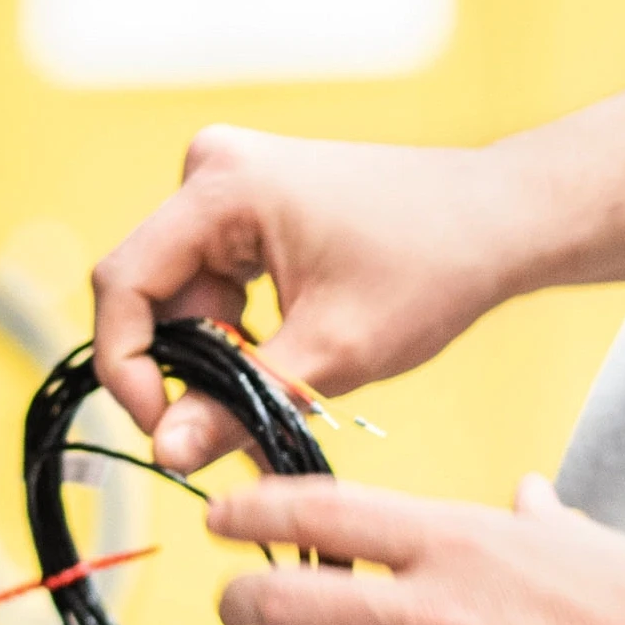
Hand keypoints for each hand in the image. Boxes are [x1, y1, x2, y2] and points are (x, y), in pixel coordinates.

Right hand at [89, 129, 539, 471]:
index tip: (164, 431)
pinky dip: (237, 330)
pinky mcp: (250, 201)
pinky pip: (212, 277)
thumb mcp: (331, 353)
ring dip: (214, 356)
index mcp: (221, 188)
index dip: (127, 367)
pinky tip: (284, 362)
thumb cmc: (431, 269)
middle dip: (182, 370)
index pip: (122, 283)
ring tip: (273, 401)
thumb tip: (165, 455)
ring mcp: (230, 180)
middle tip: (224, 435)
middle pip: (151, 290)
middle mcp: (212, 169)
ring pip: (182, 292)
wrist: (501, 219)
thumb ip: (239, 404)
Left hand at [207, 475, 624, 624]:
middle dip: (240, 606)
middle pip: (280, 602)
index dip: (253, 513)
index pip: (319, 513)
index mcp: (458, 545)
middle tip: (235, 610)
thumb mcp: (590, 545)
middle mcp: (429, 614)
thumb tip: (527, 502)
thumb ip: (539, 525)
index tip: (224, 518)